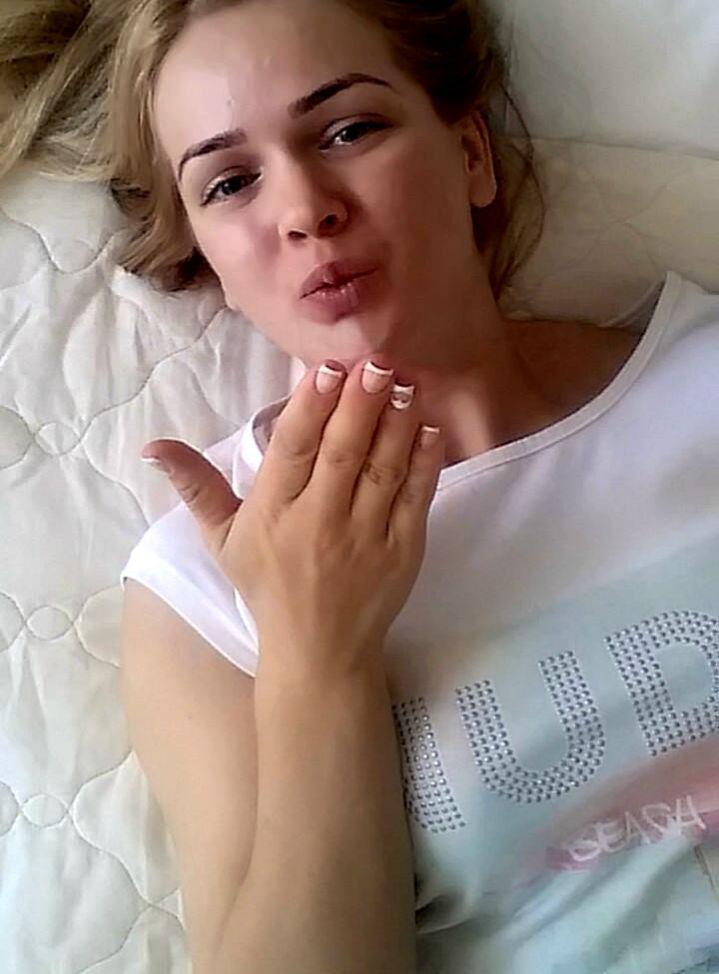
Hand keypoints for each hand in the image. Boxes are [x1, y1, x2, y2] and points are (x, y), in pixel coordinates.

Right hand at [142, 358, 443, 678]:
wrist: (318, 652)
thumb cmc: (266, 585)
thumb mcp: (221, 539)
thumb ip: (195, 485)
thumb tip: (153, 446)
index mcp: (273, 513)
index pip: (293, 451)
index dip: (310, 407)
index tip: (326, 368)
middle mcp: (319, 522)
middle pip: (341, 454)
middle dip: (359, 403)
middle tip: (375, 361)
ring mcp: (365, 537)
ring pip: (382, 470)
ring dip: (396, 424)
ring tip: (405, 382)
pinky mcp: (403, 551)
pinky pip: (416, 500)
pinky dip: (424, 463)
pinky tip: (430, 428)